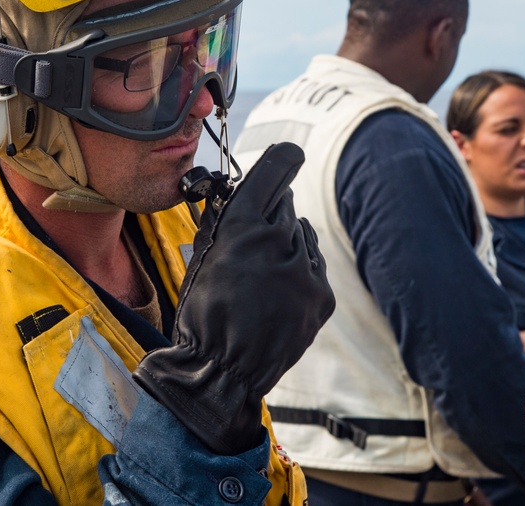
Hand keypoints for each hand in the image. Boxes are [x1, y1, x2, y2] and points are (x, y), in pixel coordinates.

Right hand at [133, 142, 334, 454]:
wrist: (225, 371)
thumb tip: (233, 193)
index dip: (282, 160)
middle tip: (256, 241)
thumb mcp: (203, 258)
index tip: (290, 154)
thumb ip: (222, 221)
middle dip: (273, 215)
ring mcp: (304, 270)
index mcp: (243, 228)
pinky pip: (313, 266)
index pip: (272, 174)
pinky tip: (278, 293)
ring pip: (302, 236)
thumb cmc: (204, 314)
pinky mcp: (321, 295)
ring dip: (288, 245)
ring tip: (264, 276)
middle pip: (286, 207)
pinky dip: (300, 273)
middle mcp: (279, 241)